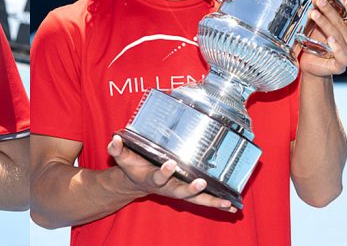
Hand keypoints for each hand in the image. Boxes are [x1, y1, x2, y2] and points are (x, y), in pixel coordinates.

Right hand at [108, 135, 236, 212]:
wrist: (138, 181)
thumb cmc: (134, 166)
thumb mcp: (123, 158)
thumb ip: (117, 149)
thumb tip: (114, 139)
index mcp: (152, 179)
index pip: (158, 176)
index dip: (164, 172)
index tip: (170, 164)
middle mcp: (167, 188)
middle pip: (180, 192)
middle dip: (190, 189)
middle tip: (200, 182)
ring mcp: (179, 191)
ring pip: (195, 199)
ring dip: (210, 201)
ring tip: (226, 202)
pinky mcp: (187, 192)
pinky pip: (203, 199)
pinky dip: (216, 203)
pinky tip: (232, 207)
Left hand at [299, 0, 346, 77]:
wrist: (310, 65)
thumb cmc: (317, 43)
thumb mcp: (322, 24)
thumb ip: (331, 8)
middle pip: (341, 24)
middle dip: (330, 11)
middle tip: (318, 0)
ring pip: (338, 36)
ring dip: (326, 24)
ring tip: (314, 14)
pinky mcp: (340, 65)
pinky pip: (340, 55)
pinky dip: (336, 47)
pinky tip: (329, 39)